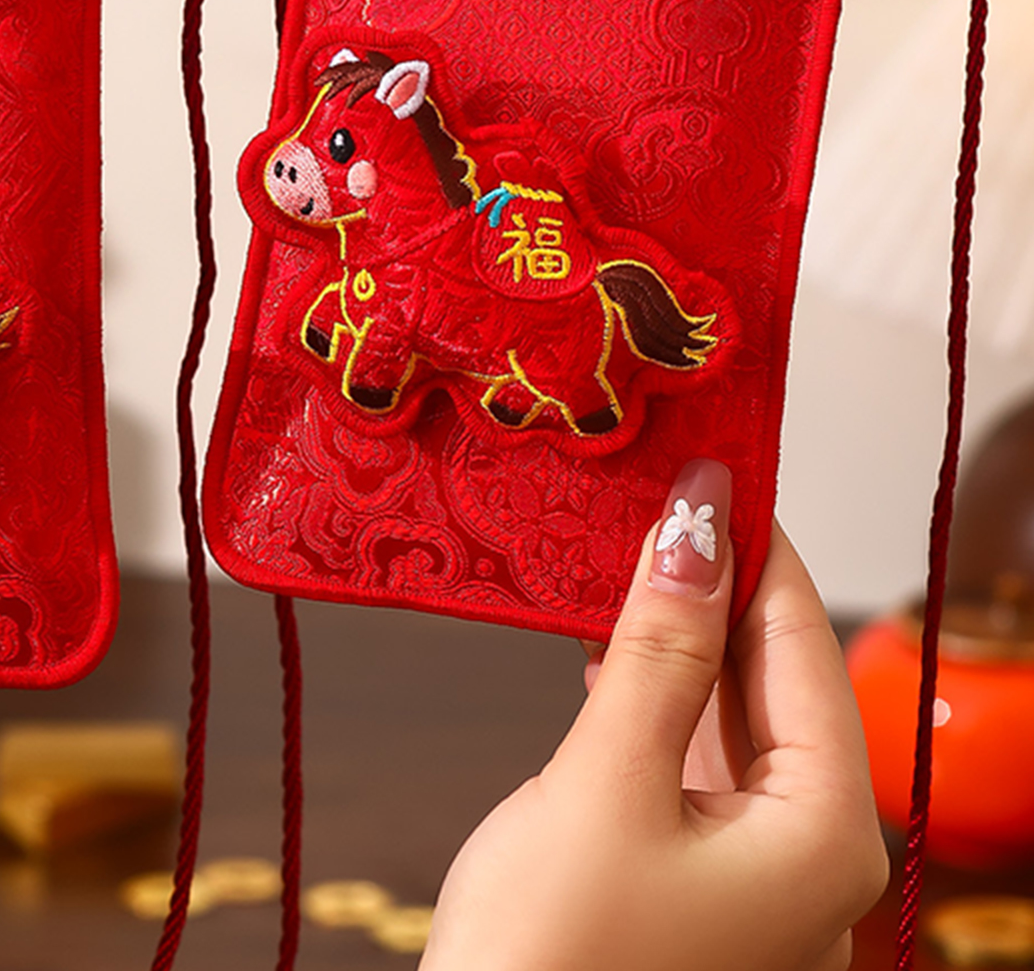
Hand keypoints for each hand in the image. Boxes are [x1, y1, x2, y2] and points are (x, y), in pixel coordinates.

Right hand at [422, 463, 887, 970]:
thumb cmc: (550, 957)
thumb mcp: (605, 779)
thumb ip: (658, 647)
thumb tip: (698, 523)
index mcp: (824, 833)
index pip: (799, 643)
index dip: (755, 540)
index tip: (712, 454)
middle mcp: (805, 854)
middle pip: (767, 677)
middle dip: (710, 579)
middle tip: (655, 484)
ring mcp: (747, 873)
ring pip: (721, 713)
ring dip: (671, 630)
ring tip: (620, 541)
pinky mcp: (687, 879)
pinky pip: (682, 758)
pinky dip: (645, 692)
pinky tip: (601, 639)